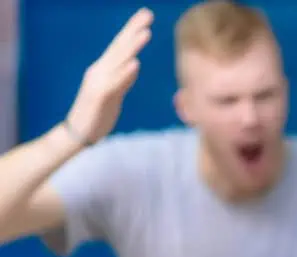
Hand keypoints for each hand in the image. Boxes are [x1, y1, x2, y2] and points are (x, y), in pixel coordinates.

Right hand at [66, 8, 152, 144]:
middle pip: (120, 47)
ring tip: (146, 32)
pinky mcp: (99, 97)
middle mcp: (100, 71)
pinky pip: (114, 83)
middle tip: (147, 13)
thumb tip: (134, 65)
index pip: (121, 46)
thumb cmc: (97, 114)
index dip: (133, 29)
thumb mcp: (115, 95)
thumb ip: (124, 80)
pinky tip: (135, 63)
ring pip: (118, 61)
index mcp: (105, 70)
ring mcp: (99, 83)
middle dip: (134, 29)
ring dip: (132, 46)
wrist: (79, 133)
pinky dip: (125, 73)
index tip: (147, 15)